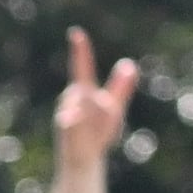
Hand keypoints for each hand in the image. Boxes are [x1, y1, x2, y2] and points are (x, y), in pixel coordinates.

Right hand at [52, 29, 138, 172]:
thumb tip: (128, 63)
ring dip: (98, 110)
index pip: (82, 66)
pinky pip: (71, 116)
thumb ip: (121, 88)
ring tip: (98, 128)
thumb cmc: (98, 134)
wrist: (85, 160)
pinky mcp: (64, 125)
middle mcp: (73, 98)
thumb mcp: (115, 108)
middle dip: (103, 99)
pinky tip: (74, 120)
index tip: (75, 33)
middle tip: (110, 115)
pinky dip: (74, 118)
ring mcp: (66, 110)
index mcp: (85, 92)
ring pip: (84, 98)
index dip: (79, 50)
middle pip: (87, 84)